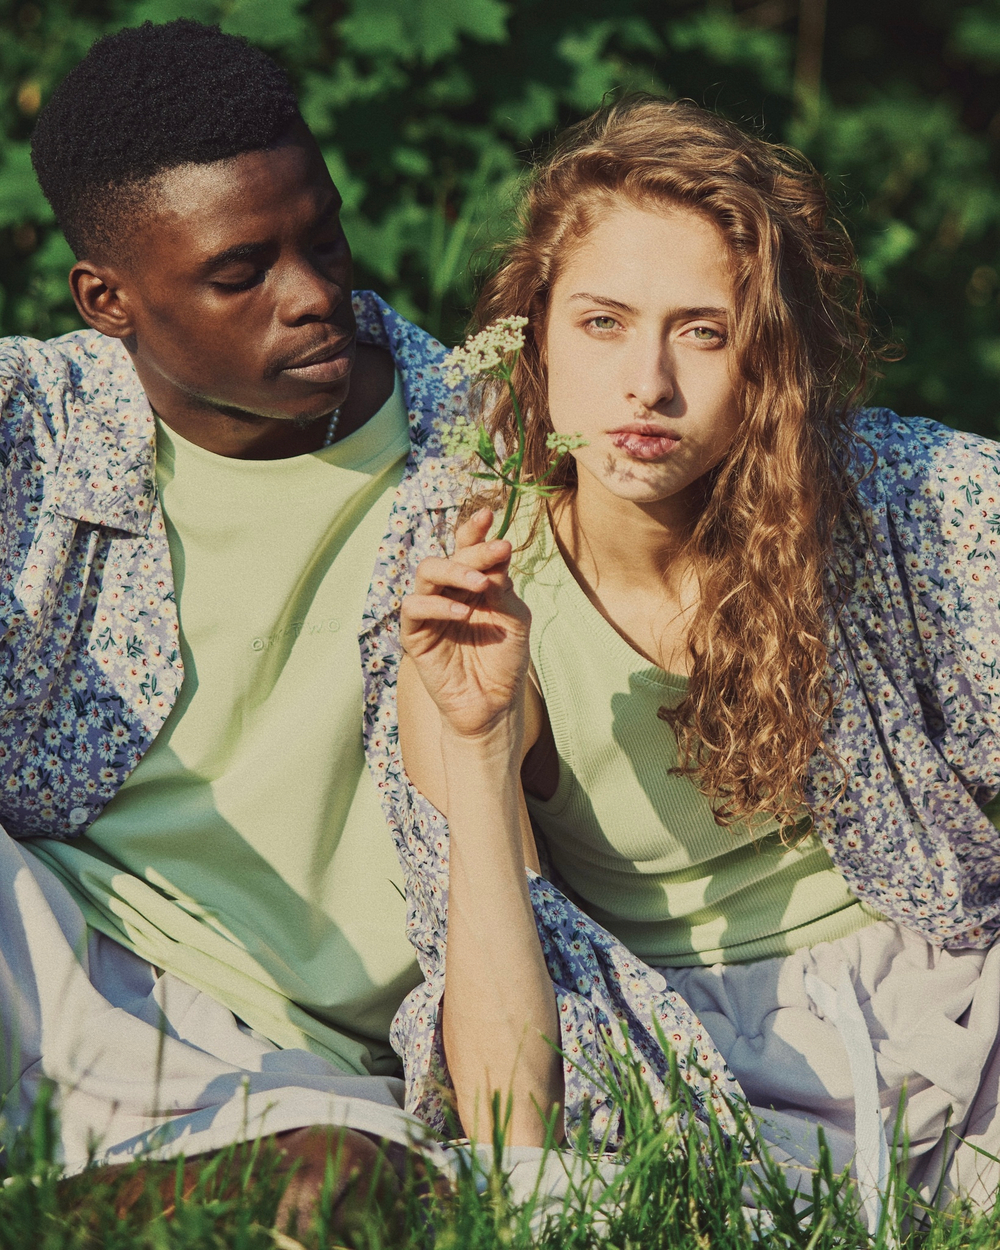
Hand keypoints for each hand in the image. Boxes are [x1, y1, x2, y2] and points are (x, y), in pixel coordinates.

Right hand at [401, 508, 530, 741]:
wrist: (494, 704)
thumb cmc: (505, 661)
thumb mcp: (513, 617)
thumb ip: (502, 586)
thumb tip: (495, 552)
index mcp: (473, 584)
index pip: (469, 548)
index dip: (475, 529)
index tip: (489, 514)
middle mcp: (449, 592)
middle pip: (451, 556)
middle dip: (474, 549)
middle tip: (499, 550)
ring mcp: (430, 611)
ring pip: (427, 572)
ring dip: (454, 571)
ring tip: (480, 584)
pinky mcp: (415, 634)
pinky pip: (415, 607)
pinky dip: (438, 605)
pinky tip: (463, 612)